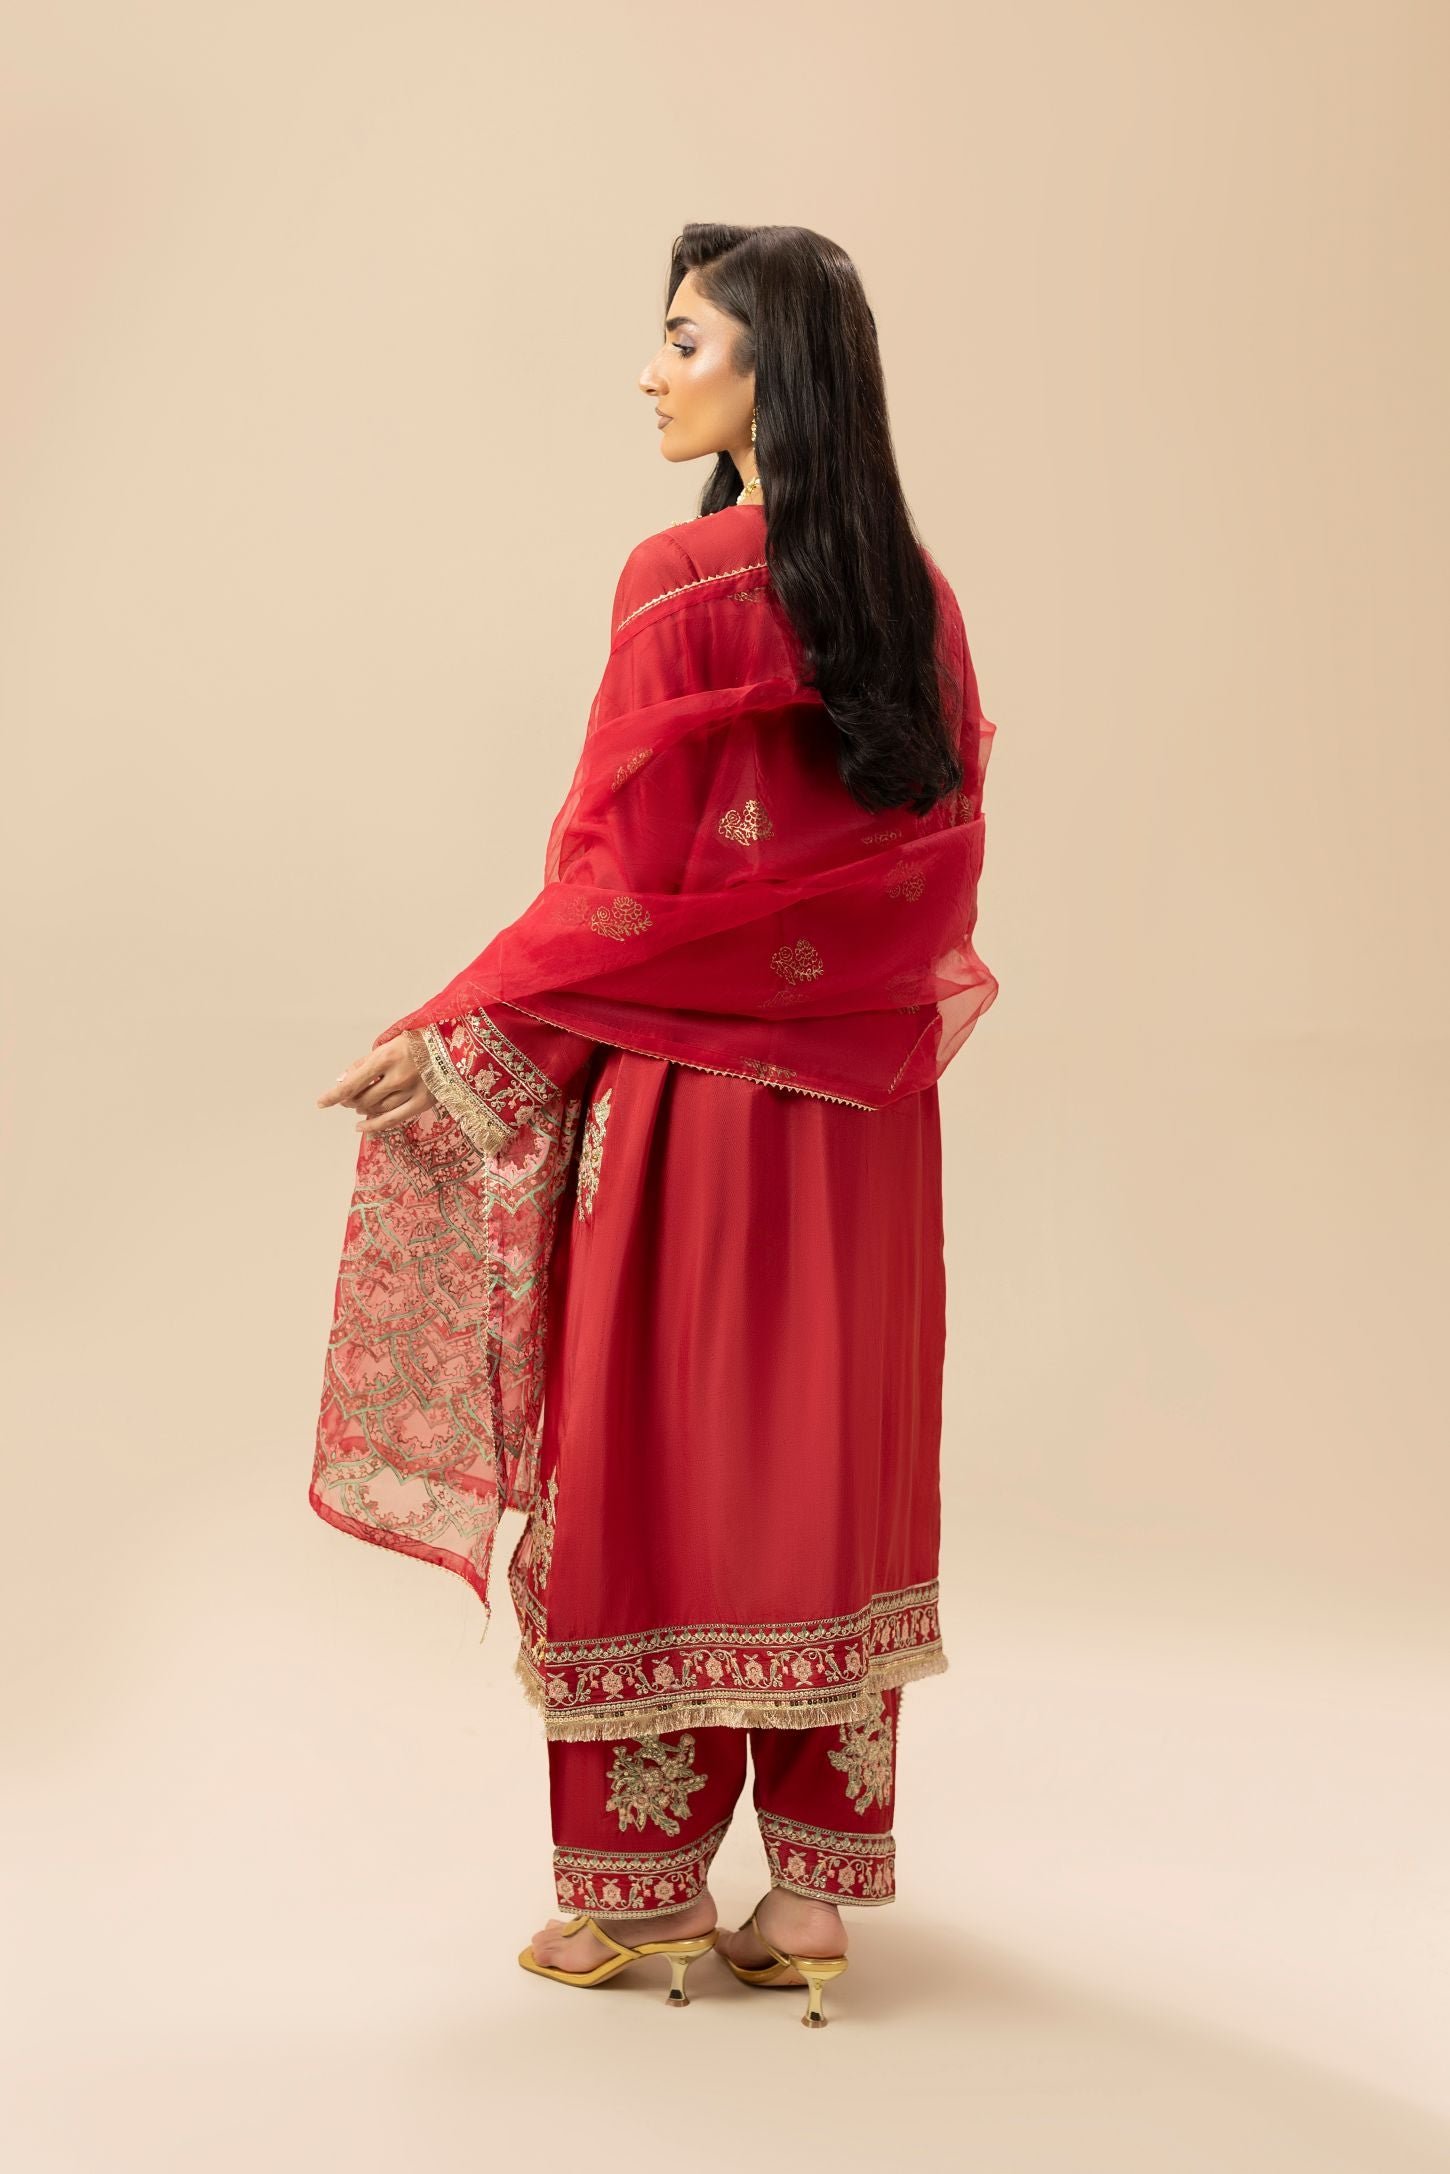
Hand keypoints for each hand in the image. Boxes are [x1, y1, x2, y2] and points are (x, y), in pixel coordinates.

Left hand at [316, 1032, 433, 1135]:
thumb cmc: (418, 1040)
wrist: (453, 1045)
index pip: (352, 1083)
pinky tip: (363, 1127)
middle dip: (350, 1100)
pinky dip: (375, 1125)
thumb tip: (341, 1080)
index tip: (321, 1103)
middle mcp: (398, 1076)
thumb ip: (364, 1062)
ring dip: (363, 1109)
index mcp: (386, 1057)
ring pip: (377, 1109)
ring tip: (360, 1105)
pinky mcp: (422, 1102)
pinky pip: (393, 1119)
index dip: (333, 1095)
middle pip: (363, 1098)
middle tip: (348, 1098)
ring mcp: (411, 1091)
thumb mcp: (388, 1043)